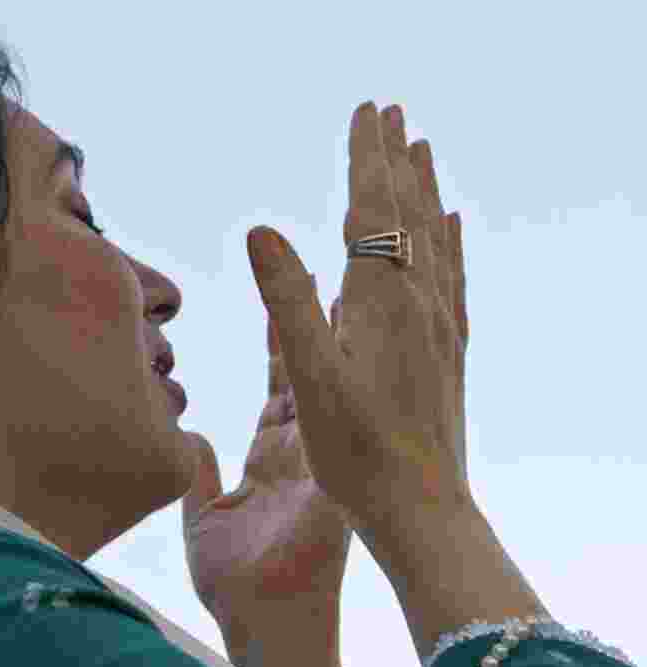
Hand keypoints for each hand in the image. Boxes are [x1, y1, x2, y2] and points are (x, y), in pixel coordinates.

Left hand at [181, 309, 353, 655]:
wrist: (264, 628)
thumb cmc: (235, 584)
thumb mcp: (203, 515)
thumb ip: (198, 472)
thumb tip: (193, 435)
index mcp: (270, 460)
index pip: (278, 389)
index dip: (279, 346)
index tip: (281, 304)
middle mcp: (301, 454)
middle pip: (306, 375)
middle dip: (309, 324)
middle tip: (319, 272)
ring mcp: (322, 464)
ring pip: (328, 388)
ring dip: (335, 340)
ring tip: (346, 286)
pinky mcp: (333, 479)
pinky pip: (338, 419)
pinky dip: (346, 379)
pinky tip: (354, 340)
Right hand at [246, 101, 468, 559]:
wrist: (422, 510)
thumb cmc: (358, 455)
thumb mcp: (310, 380)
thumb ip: (287, 303)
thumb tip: (261, 230)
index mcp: (384, 302)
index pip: (373, 208)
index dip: (367, 157)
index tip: (366, 110)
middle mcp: (420, 302)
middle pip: (409, 211)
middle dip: (396, 158)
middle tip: (391, 110)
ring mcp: (440, 325)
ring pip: (435, 237)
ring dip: (424, 189)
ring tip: (422, 150)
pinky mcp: (448, 349)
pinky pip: (452, 275)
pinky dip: (449, 239)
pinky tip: (451, 227)